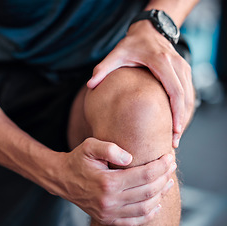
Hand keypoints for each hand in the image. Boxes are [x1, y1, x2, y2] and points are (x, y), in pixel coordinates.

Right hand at [57, 138, 176, 225]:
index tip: (169, 158)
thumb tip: (130, 157)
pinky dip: (149, 214)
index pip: (144, 176)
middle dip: (164, 178)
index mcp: (107, 182)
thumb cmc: (78, 160)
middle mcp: (109, 201)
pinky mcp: (107, 218)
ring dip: (161, 195)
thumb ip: (110, 148)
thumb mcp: (89, 146)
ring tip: (167, 181)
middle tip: (171, 167)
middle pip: (148, 192)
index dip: (160, 167)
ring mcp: (108, 212)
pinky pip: (134, 221)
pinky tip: (156, 204)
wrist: (62, 179)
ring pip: (145, 208)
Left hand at [87, 21, 194, 147]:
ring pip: (190, 97)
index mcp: (162, 62)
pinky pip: (188, 92)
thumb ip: (103, 69)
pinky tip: (177, 122)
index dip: (176, 112)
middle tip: (174, 142)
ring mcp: (183, 67)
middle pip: (185, 97)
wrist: (149, 29)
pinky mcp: (184, 70)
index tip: (174, 130)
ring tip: (176, 136)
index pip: (175, 91)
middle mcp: (177, 65)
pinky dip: (185, 109)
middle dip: (182, 121)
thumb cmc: (132, 43)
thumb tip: (90, 85)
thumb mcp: (116, 53)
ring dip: (185, 117)